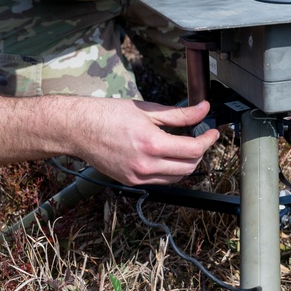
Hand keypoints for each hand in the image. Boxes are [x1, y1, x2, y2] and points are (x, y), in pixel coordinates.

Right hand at [73, 99, 219, 185]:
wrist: (78, 129)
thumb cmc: (107, 115)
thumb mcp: (147, 109)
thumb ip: (179, 113)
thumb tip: (203, 109)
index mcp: (152, 143)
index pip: (193, 149)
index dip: (208, 140)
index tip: (212, 132)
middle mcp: (146, 164)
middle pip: (189, 167)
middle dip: (200, 152)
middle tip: (200, 138)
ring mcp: (138, 176)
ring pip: (176, 177)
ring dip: (186, 163)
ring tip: (184, 146)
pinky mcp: (131, 181)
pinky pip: (160, 180)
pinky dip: (170, 170)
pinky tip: (167, 156)